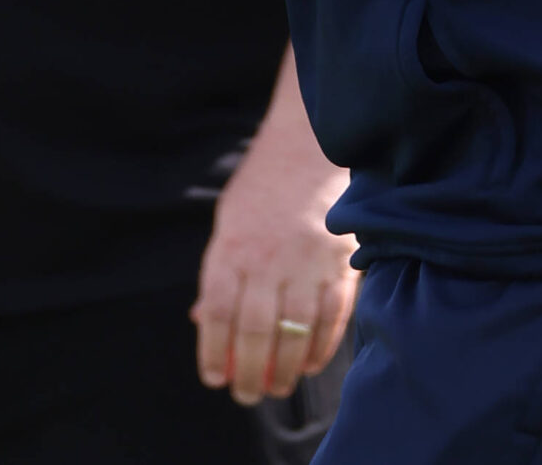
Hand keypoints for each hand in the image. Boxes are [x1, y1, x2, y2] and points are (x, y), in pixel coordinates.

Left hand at [192, 113, 358, 404]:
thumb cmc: (263, 189)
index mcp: (231, 248)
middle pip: (254, 332)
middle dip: (249, 373)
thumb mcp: (228, 223)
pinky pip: (330, 317)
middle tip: (248, 395)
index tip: (214, 378)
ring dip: (285, 370)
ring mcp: (305, 262)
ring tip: (278, 388)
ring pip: (294, 332)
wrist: (309, 146)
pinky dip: (320, 348)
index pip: (215, 312)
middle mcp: (266, 259)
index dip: (212, 351)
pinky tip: (309, 365)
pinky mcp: (338, 263)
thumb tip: (202, 321)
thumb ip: (219, 273)